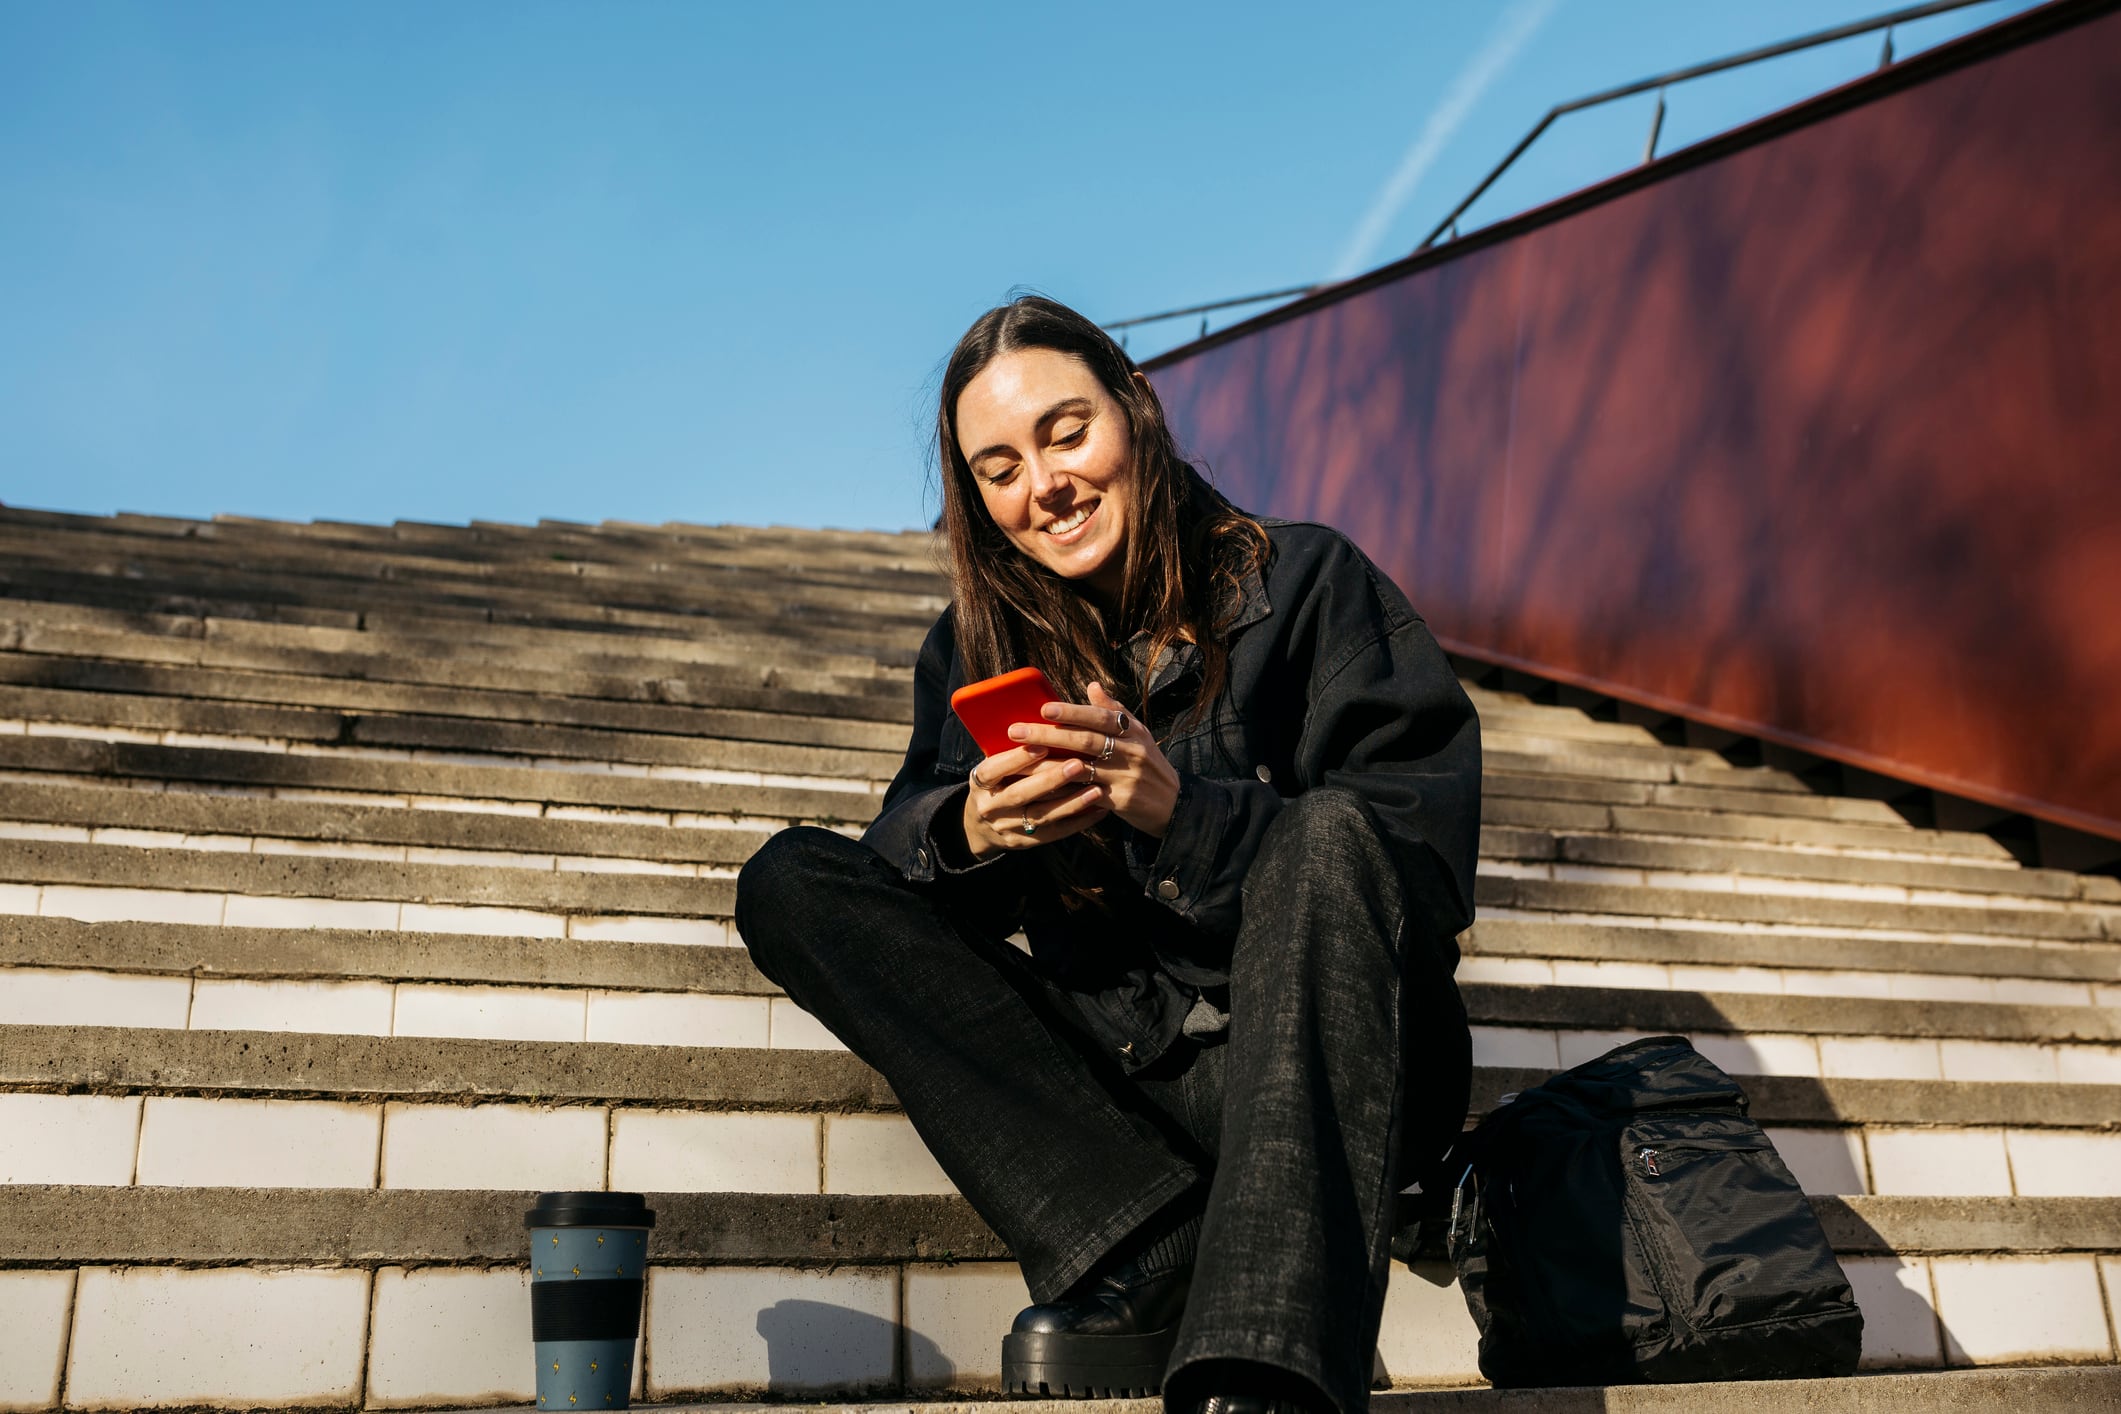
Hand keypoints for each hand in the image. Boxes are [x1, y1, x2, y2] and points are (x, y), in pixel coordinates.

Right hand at [961, 738, 1110, 858]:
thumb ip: (1015, 748)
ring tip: (1097, 789)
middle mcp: (990, 807)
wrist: (980, 826)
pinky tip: (1099, 809)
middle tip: (1078, 764)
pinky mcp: (1024, 843)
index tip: (1041, 745)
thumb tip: (1045, 718)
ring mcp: (1006, 828)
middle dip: (1050, 779)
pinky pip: (1054, 833)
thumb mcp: (994, 766)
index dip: (1017, 758)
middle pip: (1020, 793)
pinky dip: (1078, 821)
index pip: (994, 769)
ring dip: (1071, 802)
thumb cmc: (997, 782)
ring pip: (1041, 816)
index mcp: (980, 782)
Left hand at [1006, 681, 1178, 838]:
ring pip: (1081, 768)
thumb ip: (1114, 711)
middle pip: (1085, 740)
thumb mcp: (1139, 735)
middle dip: (1049, 735)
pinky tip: (1040, 788)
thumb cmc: (1149, 765)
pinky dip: (1062, 791)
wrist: (1174, 805)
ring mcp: (1125, 777)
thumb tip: (1092, 686)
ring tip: (1020, 759)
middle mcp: (1131, 752)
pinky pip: (1085, 795)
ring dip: (1048, 764)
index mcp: (1133, 732)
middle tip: (1016, 730)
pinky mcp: (1120, 802)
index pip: (1100, 717)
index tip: (1044, 707)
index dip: (1072, 712)